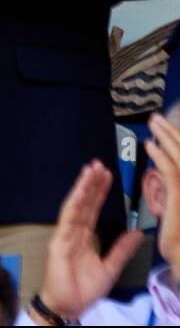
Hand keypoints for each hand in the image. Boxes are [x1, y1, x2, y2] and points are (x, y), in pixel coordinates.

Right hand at [35, 159, 143, 322]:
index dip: (99, 192)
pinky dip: (73, 204)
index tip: (107, 175)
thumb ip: (122, 250)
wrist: (69, 305)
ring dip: (82, 187)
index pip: (92, 209)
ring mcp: (64, 235)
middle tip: (99, 164)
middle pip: (83, 203)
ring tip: (90, 170)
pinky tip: (80, 191)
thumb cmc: (83, 289)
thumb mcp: (110, 268)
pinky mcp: (59, 242)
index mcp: (83, 237)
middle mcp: (72, 232)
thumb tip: (137, 233)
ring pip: (75, 206)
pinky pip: (67, 219)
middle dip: (91, 184)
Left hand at [145, 112, 179, 267]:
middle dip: (173, 133)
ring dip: (167, 137)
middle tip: (158, 118)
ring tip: (154, 123)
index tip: (168, 128)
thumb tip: (170, 177)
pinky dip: (160, 156)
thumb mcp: (179, 209)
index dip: (179, 142)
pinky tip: (150, 145)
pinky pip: (171, 172)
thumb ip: (176, 190)